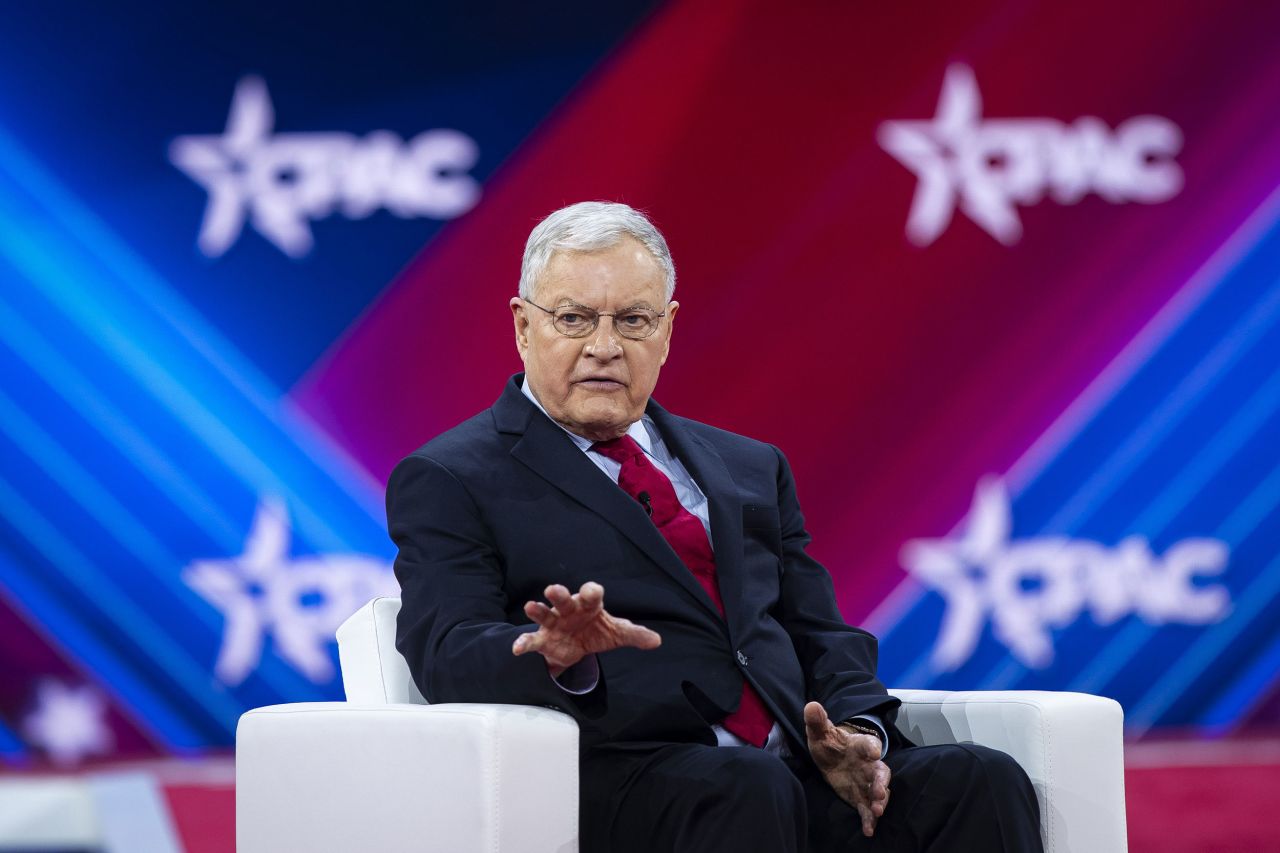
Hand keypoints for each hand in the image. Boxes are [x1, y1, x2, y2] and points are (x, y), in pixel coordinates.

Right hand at [512, 582, 660, 676]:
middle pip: (564, 598)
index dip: (591, 591)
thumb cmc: (596, 631)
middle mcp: (569, 609)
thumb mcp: (616, 633)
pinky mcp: (543, 639)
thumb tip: (657, 640)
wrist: (576, 647)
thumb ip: (634, 635)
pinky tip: (517, 649)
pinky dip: (524, 643)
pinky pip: (532, 640)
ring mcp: (554, 623)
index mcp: (589, 605)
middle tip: (553, 590)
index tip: (591, 592)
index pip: (591, 593)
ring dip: (537, 609)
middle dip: (559, 594)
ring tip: (530, 606)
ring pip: (544, 613)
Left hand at [804, 701, 890, 836]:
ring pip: (879, 792)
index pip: (869, 743)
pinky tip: (868, 830)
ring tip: (877, 811)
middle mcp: (868, 764)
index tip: (874, 751)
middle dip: (882, 783)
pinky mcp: (860, 797)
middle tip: (880, 792)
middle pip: (881, 772)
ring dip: (880, 801)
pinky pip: (867, 808)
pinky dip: (869, 819)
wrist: (831, 757)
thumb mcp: (820, 732)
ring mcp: (866, 782)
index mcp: (860, 745)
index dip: (872, 746)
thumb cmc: (829, 742)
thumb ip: (817, 721)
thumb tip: (811, 706)